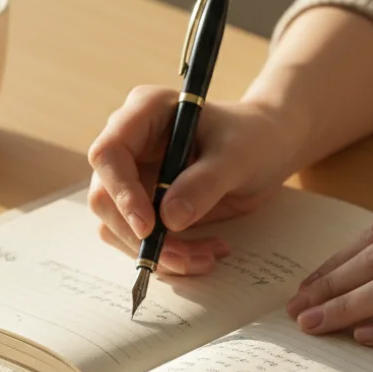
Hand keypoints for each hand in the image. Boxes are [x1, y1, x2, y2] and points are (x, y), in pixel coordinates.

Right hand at [86, 86, 299, 274]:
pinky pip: (139, 239)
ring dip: (157, 252)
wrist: (267, 150)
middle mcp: (129, 144)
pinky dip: (167, 255)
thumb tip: (168, 218)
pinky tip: (204, 254)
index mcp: (144, 113)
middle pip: (105, 197)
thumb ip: (204, 183)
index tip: (149, 227)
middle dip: (141, 236)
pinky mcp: (143, 205)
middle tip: (184, 258)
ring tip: (204, 258)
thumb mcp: (237, 156)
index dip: (121, 192)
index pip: (108, 153)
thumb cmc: (253, 138)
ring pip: (118, 226)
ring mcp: (132, 176)